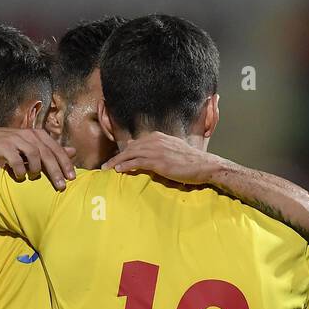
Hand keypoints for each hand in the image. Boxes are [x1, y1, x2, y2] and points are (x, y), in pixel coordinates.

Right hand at [0, 126, 74, 188]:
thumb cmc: (10, 144)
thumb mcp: (32, 145)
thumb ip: (51, 149)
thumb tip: (73, 152)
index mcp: (39, 134)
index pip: (56, 149)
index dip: (65, 163)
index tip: (72, 178)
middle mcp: (30, 135)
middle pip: (47, 153)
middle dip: (56, 170)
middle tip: (61, 186)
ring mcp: (17, 139)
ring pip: (34, 154)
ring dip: (36, 169)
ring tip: (34, 177)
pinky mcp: (4, 146)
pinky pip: (16, 159)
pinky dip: (20, 170)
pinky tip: (19, 176)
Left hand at [102, 132, 217, 183]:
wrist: (203, 165)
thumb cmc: (189, 160)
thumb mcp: (172, 150)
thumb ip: (159, 150)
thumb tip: (147, 155)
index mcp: (158, 137)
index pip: (136, 143)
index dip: (124, 152)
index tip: (115, 159)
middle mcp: (155, 141)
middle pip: (130, 148)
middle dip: (116, 157)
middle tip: (105, 166)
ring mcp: (156, 150)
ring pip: (130, 155)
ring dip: (116, 162)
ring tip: (106, 169)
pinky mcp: (158, 161)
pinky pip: (137, 162)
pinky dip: (126, 166)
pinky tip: (118, 170)